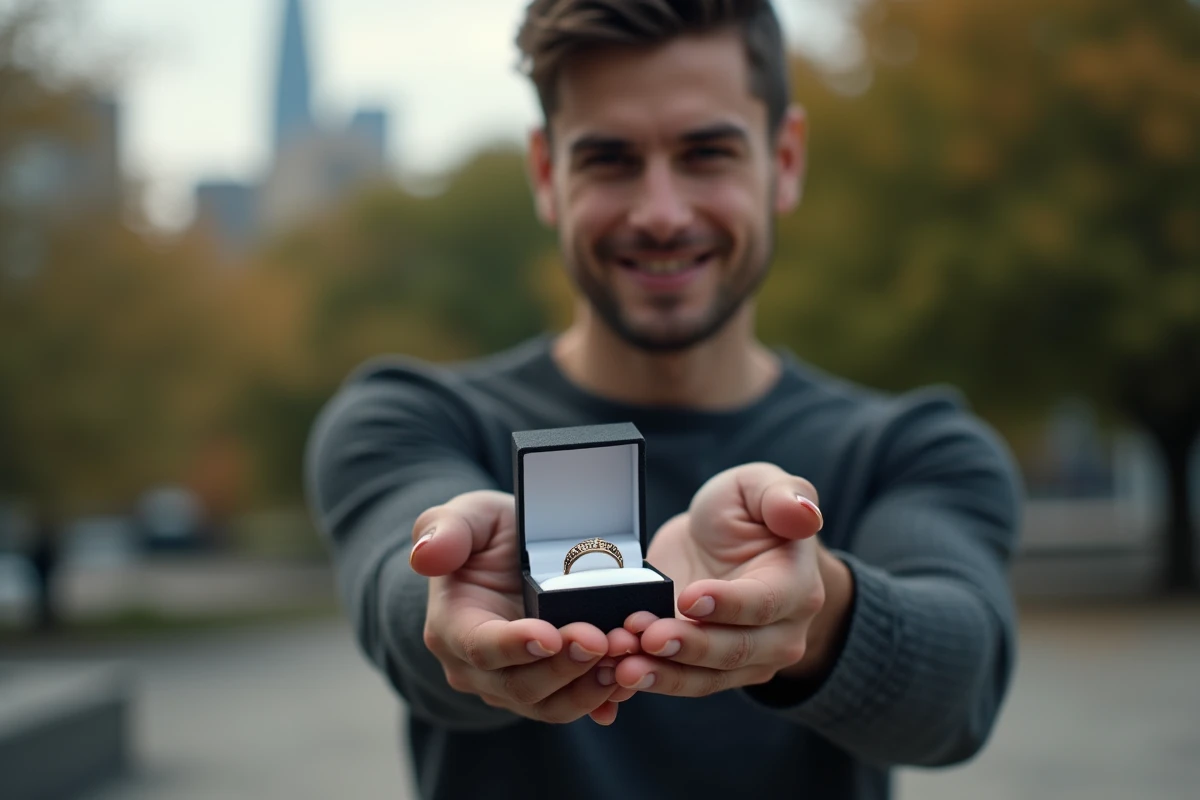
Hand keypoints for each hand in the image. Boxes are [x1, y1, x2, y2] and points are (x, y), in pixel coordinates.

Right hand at [408, 490, 639, 724]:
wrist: (506, 557)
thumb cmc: (485, 534)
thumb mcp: (467, 516)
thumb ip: (444, 530)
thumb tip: (424, 555)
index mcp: (451, 625)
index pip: (480, 647)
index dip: (516, 645)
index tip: (552, 634)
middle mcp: (476, 667)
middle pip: (521, 684)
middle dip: (566, 666)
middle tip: (606, 639)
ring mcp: (511, 683)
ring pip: (550, 704)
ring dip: (591, 686)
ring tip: (626, 655)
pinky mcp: (546, 690)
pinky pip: (573, 704)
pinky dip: (603, 697)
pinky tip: (629, 680)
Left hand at [615, 463, 853, 696]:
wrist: (722, 548)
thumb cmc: (744, 516)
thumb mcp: (757, 487)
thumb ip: (783, 496)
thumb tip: (804, 514)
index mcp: (796, 586)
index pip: (765, 602)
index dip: (728, 604)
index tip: (688, 598)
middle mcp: (781, 633)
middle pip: (736, 649)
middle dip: (689, 646)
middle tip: (647, 636)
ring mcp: (748, 660)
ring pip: (707, 677)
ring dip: (664, 673)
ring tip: (626, 666)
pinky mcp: (711, 674)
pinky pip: (683, 684)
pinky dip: (651, 682)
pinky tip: (621, 675)